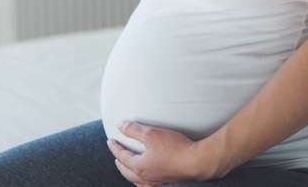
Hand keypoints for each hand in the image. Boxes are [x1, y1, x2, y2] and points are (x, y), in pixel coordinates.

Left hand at [107, 121, 223, 186]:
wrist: (197, 161)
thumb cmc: (175, 148)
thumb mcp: (151, 133)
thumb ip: (133, 129)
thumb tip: (120, 125)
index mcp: (140, 167)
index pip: (122, 157)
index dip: (115, 148)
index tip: (110, 140)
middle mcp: (147, 177)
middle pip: (127, 172)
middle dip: (120, 162)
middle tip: (116, 155)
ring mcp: (157, 181)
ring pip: (138, 180)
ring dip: (130, 173)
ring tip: (129, 168)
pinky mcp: (168, 181)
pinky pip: (149, 185)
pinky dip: (143, 181)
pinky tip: (147, 178)